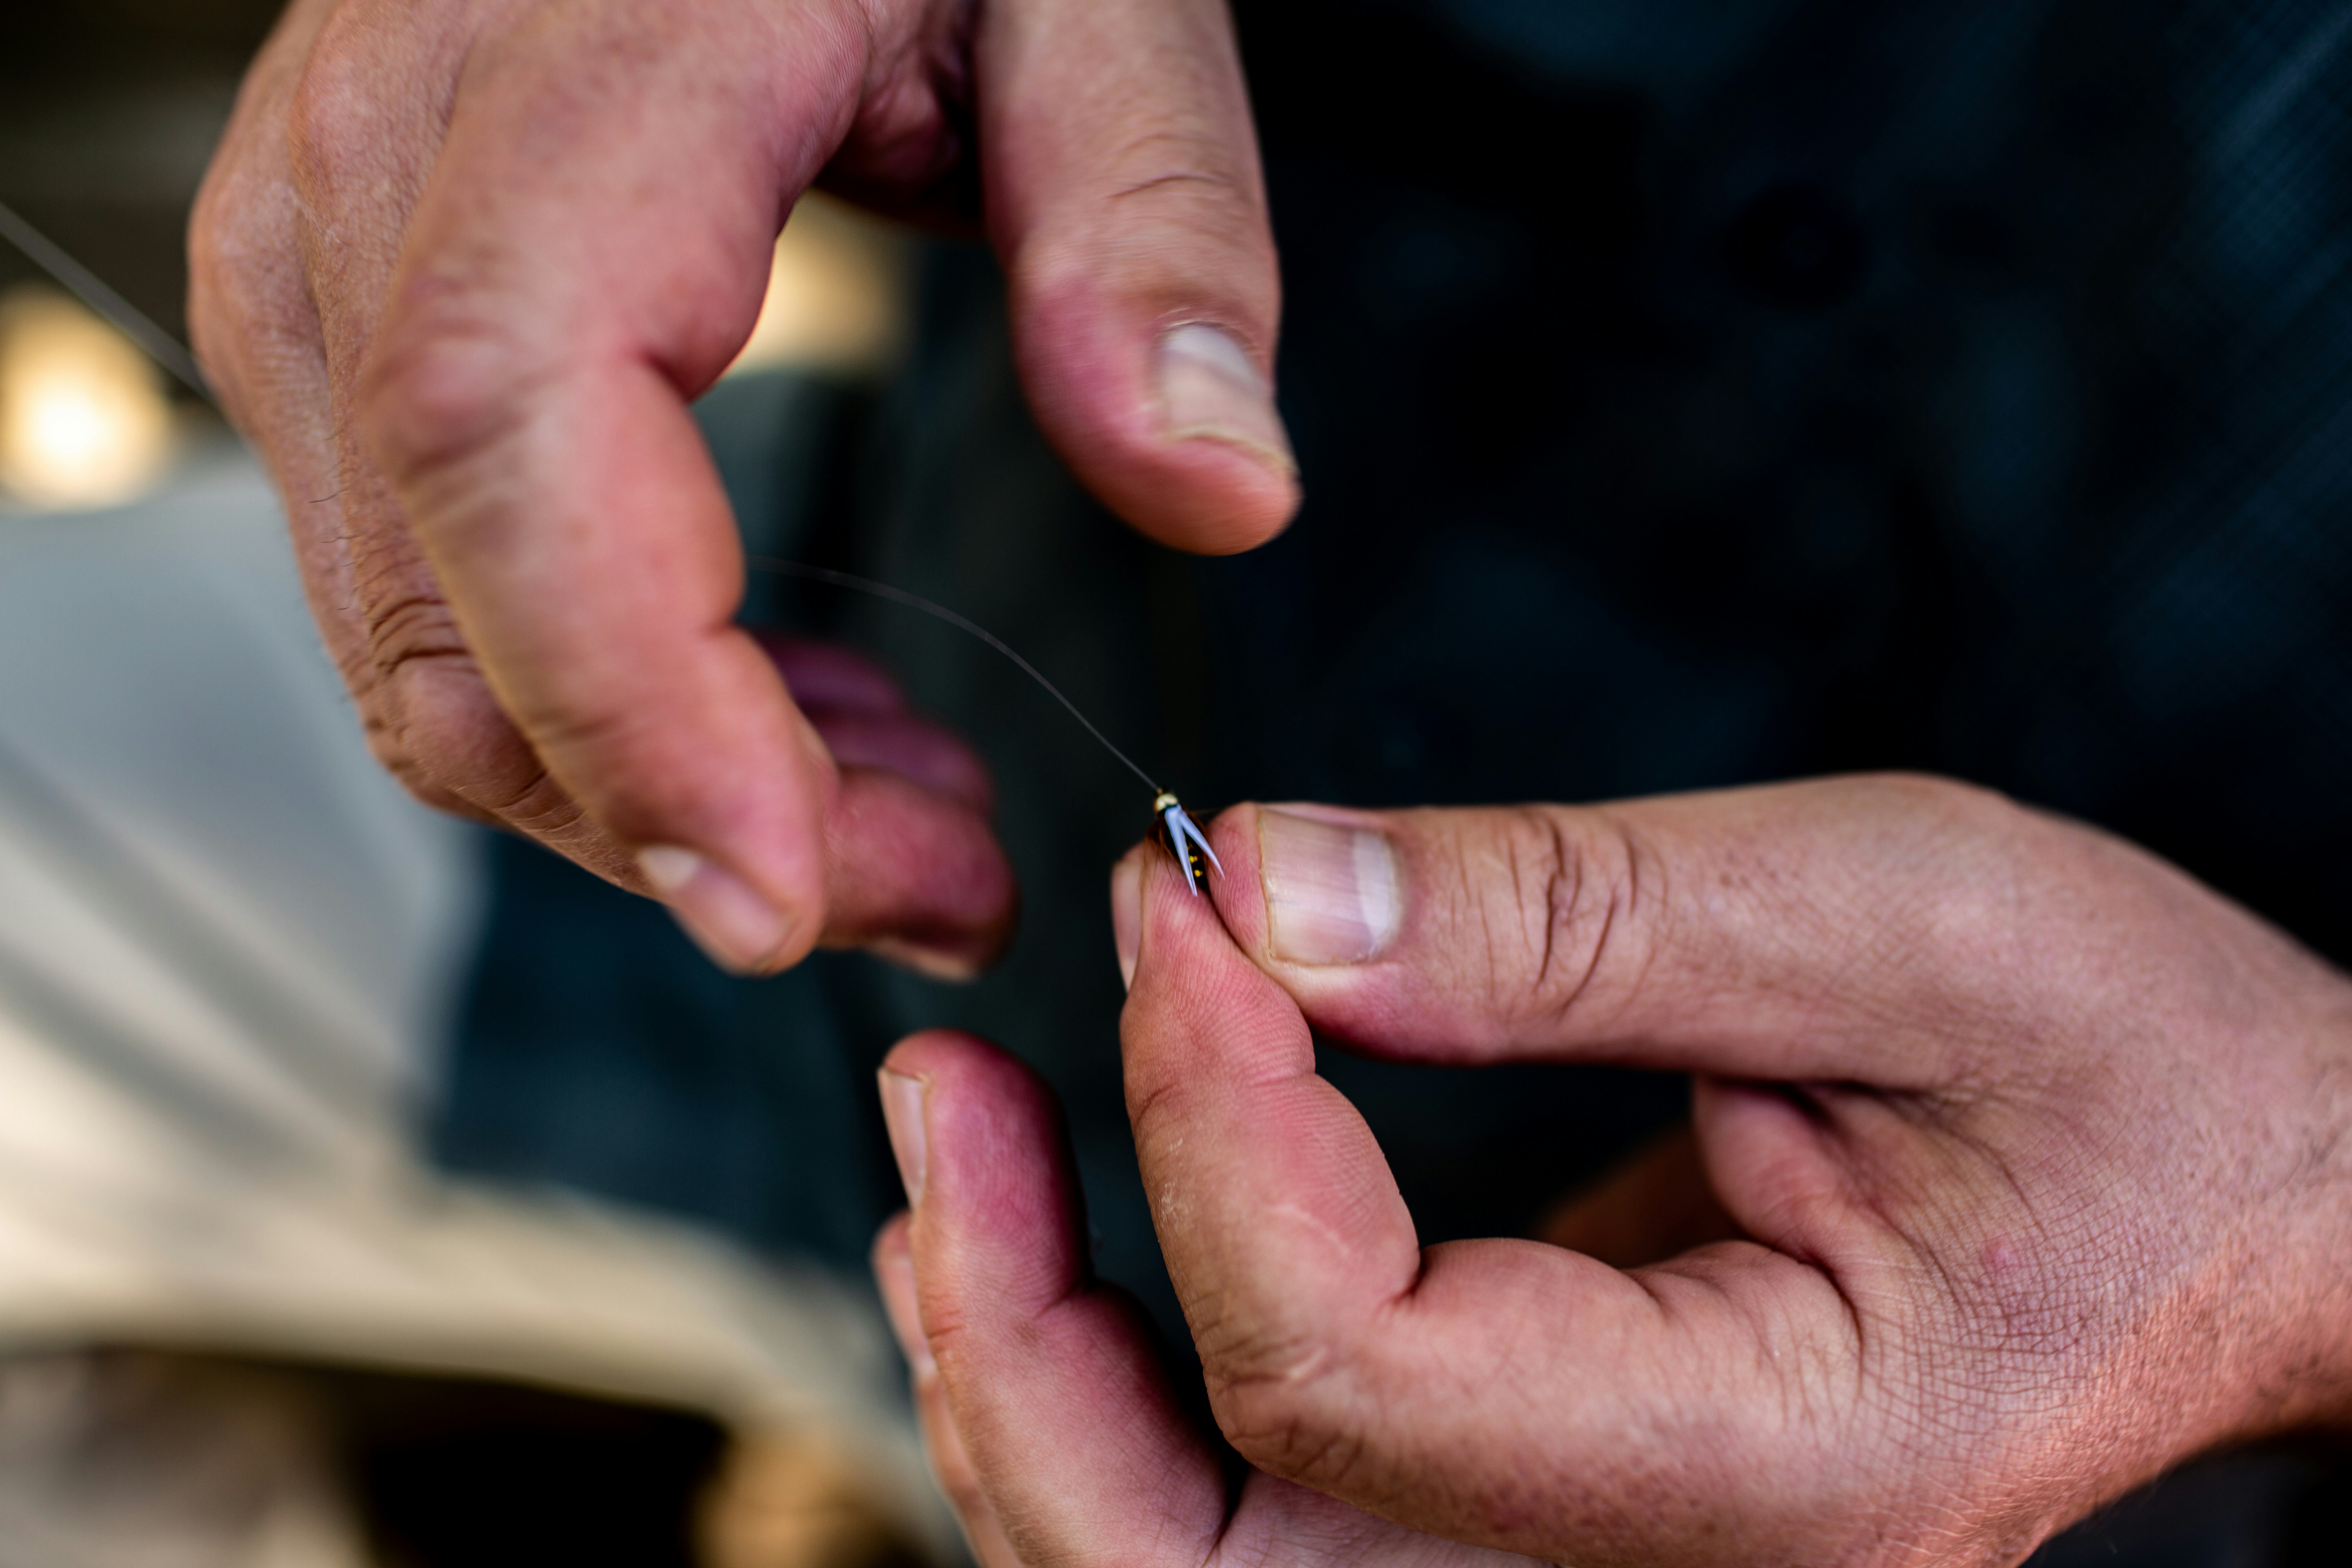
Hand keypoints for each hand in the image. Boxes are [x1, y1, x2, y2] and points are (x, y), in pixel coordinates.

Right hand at [188, 0, 1292, 974]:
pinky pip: (434, 583)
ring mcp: (328, 248)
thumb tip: (1217, 483)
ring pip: (421, 637)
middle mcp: (380, 169)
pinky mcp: (339, 311)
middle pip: (449, 602)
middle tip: (950, 890)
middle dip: (688, 814)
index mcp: (570, 71)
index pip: (513, 423)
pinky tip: (789, 725)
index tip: (789, 897)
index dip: (630, 697)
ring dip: (660, 785)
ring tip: (911, 825)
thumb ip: (1151, 219)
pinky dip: (610, 702)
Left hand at [873, 777, 2351, 1564]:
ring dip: (1025, 1358)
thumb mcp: (1901, 918)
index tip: (1180, 897)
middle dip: (1023, 1335)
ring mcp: (1568, 1563)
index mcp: (1762, 1475)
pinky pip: (1242, 1489)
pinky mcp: (1526, 1497)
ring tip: (963, 1140)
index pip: (1355, 1371)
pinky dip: (1111, 1362)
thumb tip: (1259, 893)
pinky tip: (1055, 1214)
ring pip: (1176, 1560)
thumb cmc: (2125, 1057)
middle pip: (1192, 1567)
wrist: (2235, 1196)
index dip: (1215, 1123)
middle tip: (946, 1087)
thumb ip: (1570, 917)